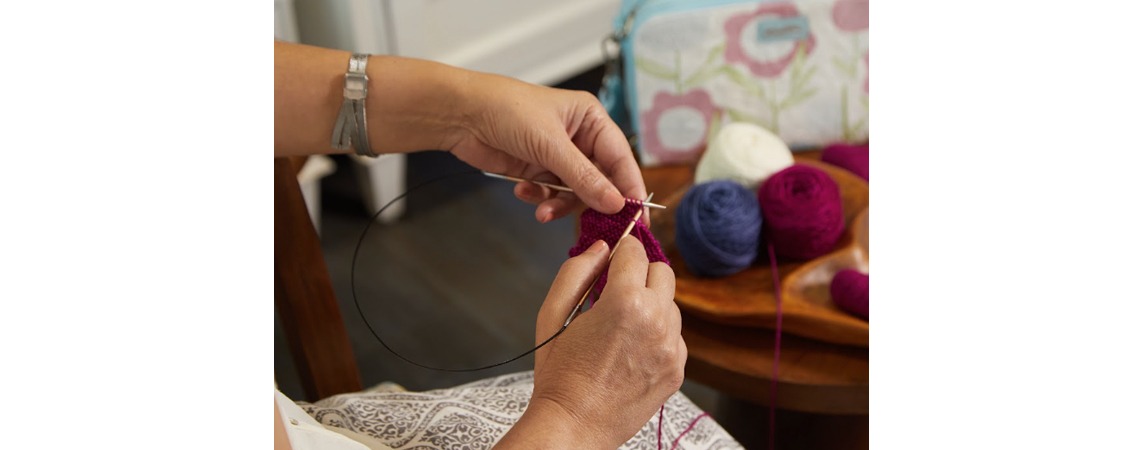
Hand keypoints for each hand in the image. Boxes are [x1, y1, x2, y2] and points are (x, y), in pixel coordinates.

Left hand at [449, 73, 646, 222]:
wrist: (461, 115)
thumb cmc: (507, 111)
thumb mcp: (551, 145)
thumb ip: (584, 177)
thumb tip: (616, 204)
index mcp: (591, 120)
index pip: (620, 159)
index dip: (630, 189)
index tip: (638, 218)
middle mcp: (579, 138)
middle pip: (600, 181)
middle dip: (590, 202)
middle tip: (592, 225)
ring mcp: (557, 156)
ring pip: (575, 192)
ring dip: (559, 203)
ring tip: (543, 211)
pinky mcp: (537, 170)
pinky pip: (551, 194)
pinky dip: (540, 199)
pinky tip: (524, 192)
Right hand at [497, 237, 683, 447]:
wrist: (574, 425)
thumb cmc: (559, 374)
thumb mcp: (552, 314)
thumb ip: (576, 272)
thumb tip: (601, 247)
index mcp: (625, 301)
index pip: (635, 251)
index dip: (622, 248)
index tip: (615, 254)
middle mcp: (656, 320)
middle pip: (663, 270)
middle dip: (641, 272)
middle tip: (618, 288)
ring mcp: (672, 347)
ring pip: (671, 304)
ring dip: (652, 304)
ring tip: (623, 326)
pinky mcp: (678, 369)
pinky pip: (675, 336)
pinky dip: (658, 335)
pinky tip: (632, 350)